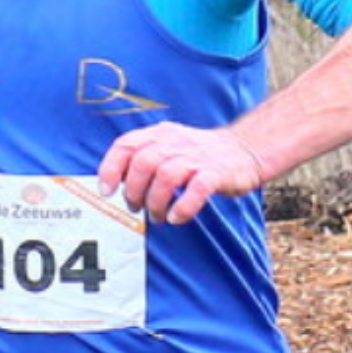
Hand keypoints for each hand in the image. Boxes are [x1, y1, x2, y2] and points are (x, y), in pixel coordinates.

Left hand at [96, 122, 267, 225]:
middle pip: (143, 163)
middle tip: (137, 208)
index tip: (106, 191)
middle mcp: (176, 142)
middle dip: (133, 191)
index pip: (125, 145)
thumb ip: (143, 158)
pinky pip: (197, 189)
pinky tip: (177, 218)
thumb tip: (114, 184)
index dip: (110, 169)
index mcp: (160, 134)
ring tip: (157, 216)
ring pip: (166, 176)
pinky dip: (183, 207)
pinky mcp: (217, 173)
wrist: (245, 149)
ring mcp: (197, 157)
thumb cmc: (198, 155)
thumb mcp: (168, 146)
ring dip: (155, 203)